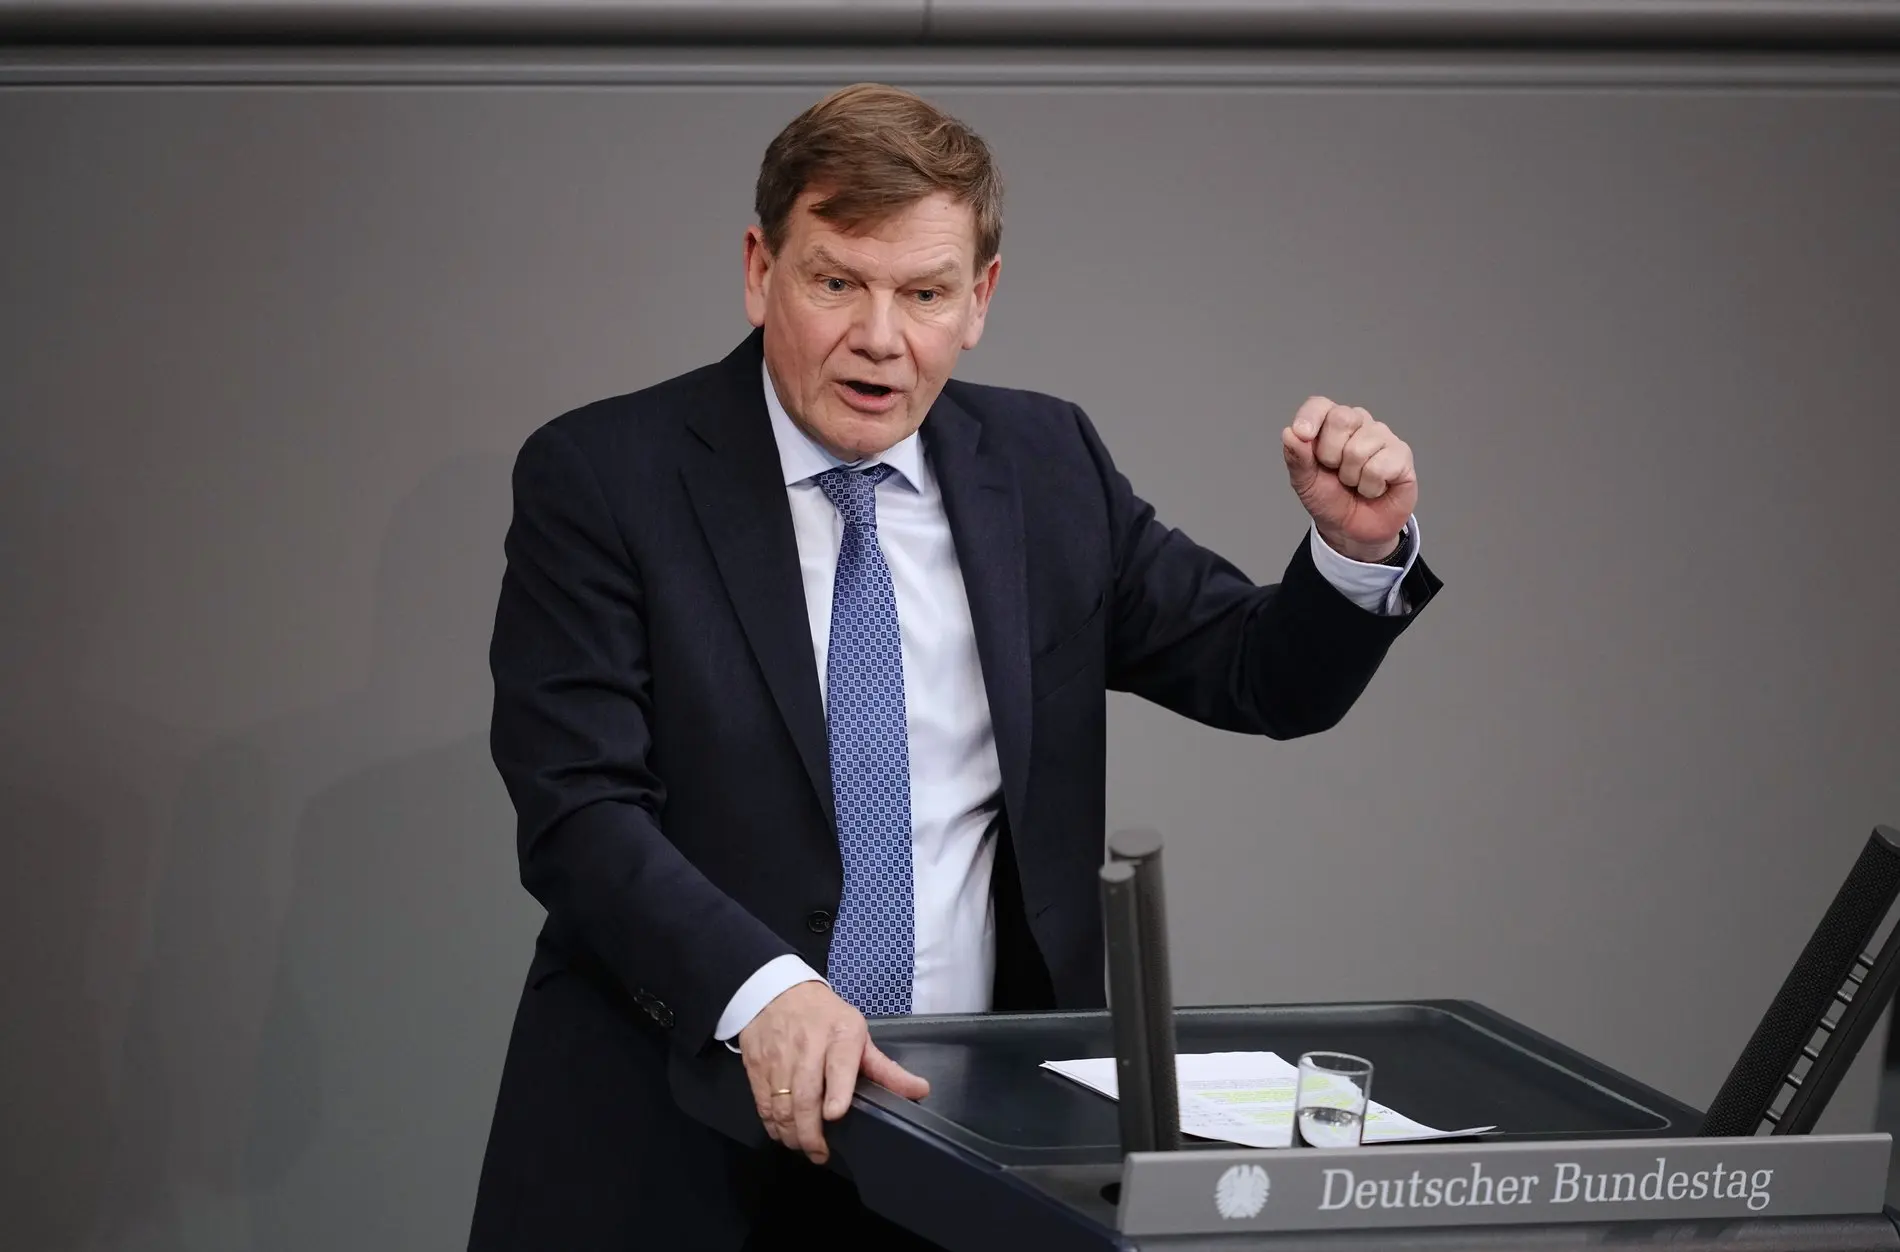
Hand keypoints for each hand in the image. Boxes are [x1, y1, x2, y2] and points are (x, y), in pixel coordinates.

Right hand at [737, 981, 929, 1164]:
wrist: (777, 993)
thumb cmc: (825, 1018)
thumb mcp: (860, 1035)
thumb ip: (886, 1069)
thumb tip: (920, 1090)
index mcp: (841, 1035)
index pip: (839, 1063)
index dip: (837, 1090)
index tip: (835, 1113)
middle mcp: (808, 1046)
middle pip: (806, 1094)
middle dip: (811, 1131)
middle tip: (820, 1152)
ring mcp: (780, 1057)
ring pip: (782, 1105)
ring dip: (792, 1134)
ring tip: (804, 1147)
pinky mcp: (757, 1067)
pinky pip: (763, 1105)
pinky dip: (773, 1126)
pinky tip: (784, 1133)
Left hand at [1281, 396, 1417, 561]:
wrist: (1353, 530)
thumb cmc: (1330, 500)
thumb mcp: (1304, 482)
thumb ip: (1297, 458)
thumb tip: (1290, 433)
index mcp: (1331, 423)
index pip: (1320, 405)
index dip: (1310, 417)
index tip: (1303, 435)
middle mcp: (1359, 423)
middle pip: (1341, 418)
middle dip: (1330, 455)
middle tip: (1335, 472)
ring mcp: (1383, 437)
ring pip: (1359, 448)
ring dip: (1351, 477)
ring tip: (1355, 483)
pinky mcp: (1402, 454)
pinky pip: (1379, 467)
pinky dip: (1370, 487)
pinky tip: (1374, 488)